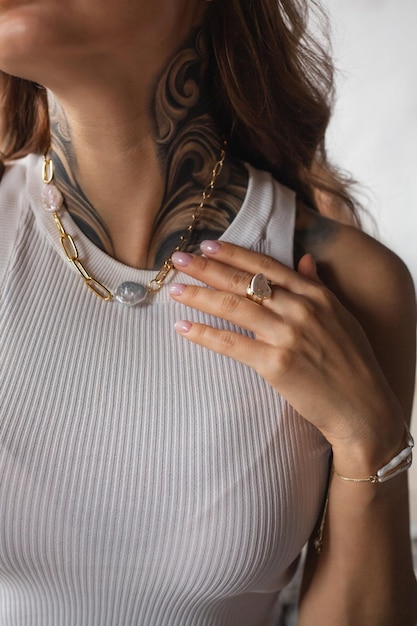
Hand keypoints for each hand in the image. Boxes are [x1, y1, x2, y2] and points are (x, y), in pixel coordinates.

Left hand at [169, 241, 403, 469]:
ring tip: (175, 290)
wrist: (363, 408)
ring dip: (199, 296)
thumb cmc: (352, 363)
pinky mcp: (276, 364)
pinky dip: (205, 335)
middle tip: (178, 259)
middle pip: (244, 282)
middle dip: (207, 268)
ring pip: (234, 308)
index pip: (266, 266)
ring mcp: (288, 336)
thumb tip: (305, 259)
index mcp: (314, 295)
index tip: (207, 245)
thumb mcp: (341, 316)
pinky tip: (184, 328)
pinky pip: (232, 344)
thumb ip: (318, 286)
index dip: (233, 254)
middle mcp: (300, 309)